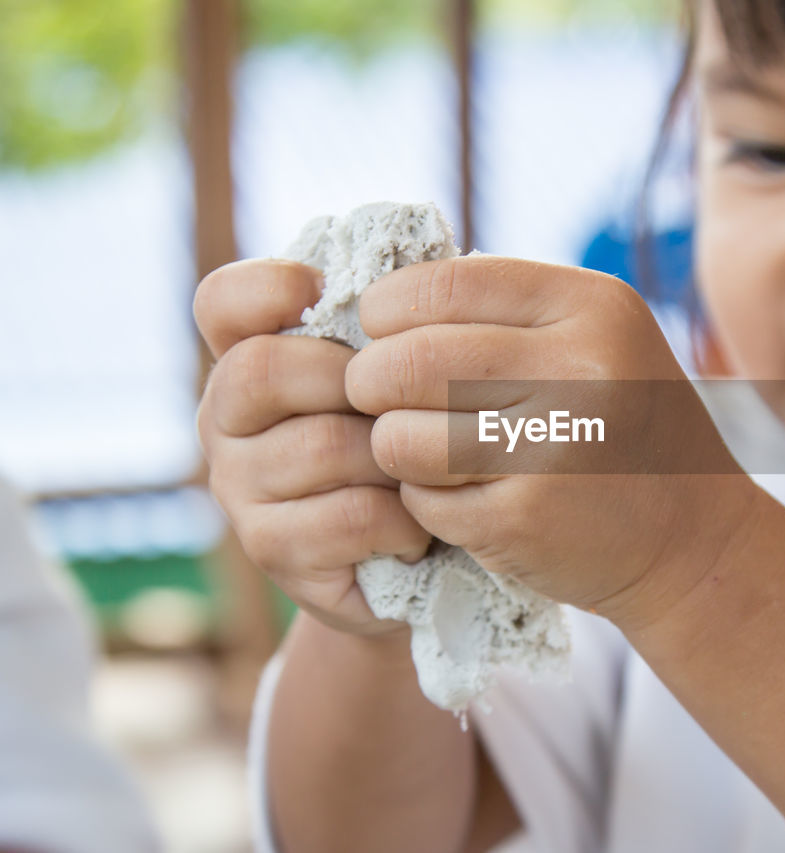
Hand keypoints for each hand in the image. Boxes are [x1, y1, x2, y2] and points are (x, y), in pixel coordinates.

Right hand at [194, 259, 431, 638]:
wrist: (418, 563)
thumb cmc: (414, 448)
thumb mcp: (403, 381)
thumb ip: (393, 329)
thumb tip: (427, 266)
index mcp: (250, 359)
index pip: (223, 302)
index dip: (268, 287)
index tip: (323, 293)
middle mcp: (224, 419)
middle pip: (262, 369)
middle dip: (352, 380)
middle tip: (409, 406)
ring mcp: (238, 488)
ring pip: (322, 445)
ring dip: (396, 458)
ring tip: (427, 473)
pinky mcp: (271, 551)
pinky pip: (348, 515)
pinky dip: (402, 520)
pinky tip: (419, 527)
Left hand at [346, 255, 760, 628]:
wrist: (692, 540)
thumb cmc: (624, 430)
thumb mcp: (597, 341)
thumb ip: (508, 312)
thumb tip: (381, 300)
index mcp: (594, 308)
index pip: (444, 284)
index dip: (387, 307)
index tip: (380, 331)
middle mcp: (580, 370)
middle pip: (409, 360)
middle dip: (369, 380)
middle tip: (376, 395)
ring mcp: (554, 449)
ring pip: (402, 435)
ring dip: (393, 445)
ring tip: (423, 448)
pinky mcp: (526, 519)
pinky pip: (422, 498)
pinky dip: (424, 498)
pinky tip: (463, 494)